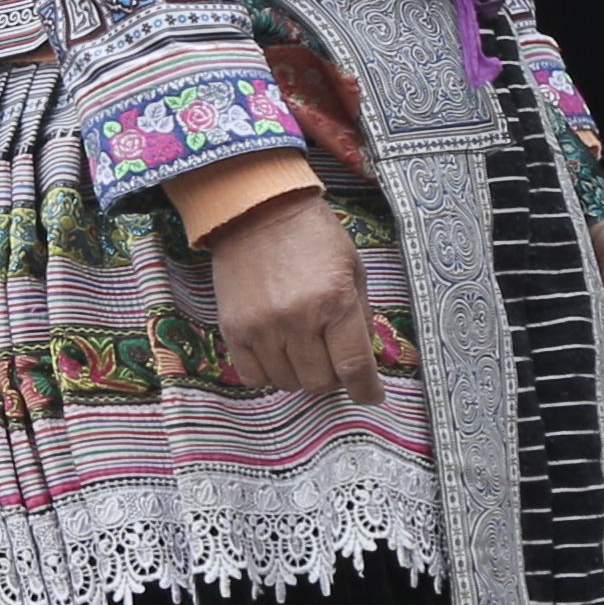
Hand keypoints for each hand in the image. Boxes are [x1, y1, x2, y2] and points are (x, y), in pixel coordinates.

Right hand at [210, 191, 387, 403]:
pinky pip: (253, 377)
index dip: (366, 390)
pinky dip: (270, 372)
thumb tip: (366, 360)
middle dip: (333, 376)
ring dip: (301, 373)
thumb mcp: (353, 268)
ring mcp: (262, 327)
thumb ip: (361, 317)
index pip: (354, 367)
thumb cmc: (312, 235)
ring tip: (303, 347)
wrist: (256, 209)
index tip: (370, 395)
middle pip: (320, 382)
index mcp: (335, 300)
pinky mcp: (233, 329)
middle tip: (332, 356)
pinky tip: (277, 351)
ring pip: (288, 383)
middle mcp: (298, 318)